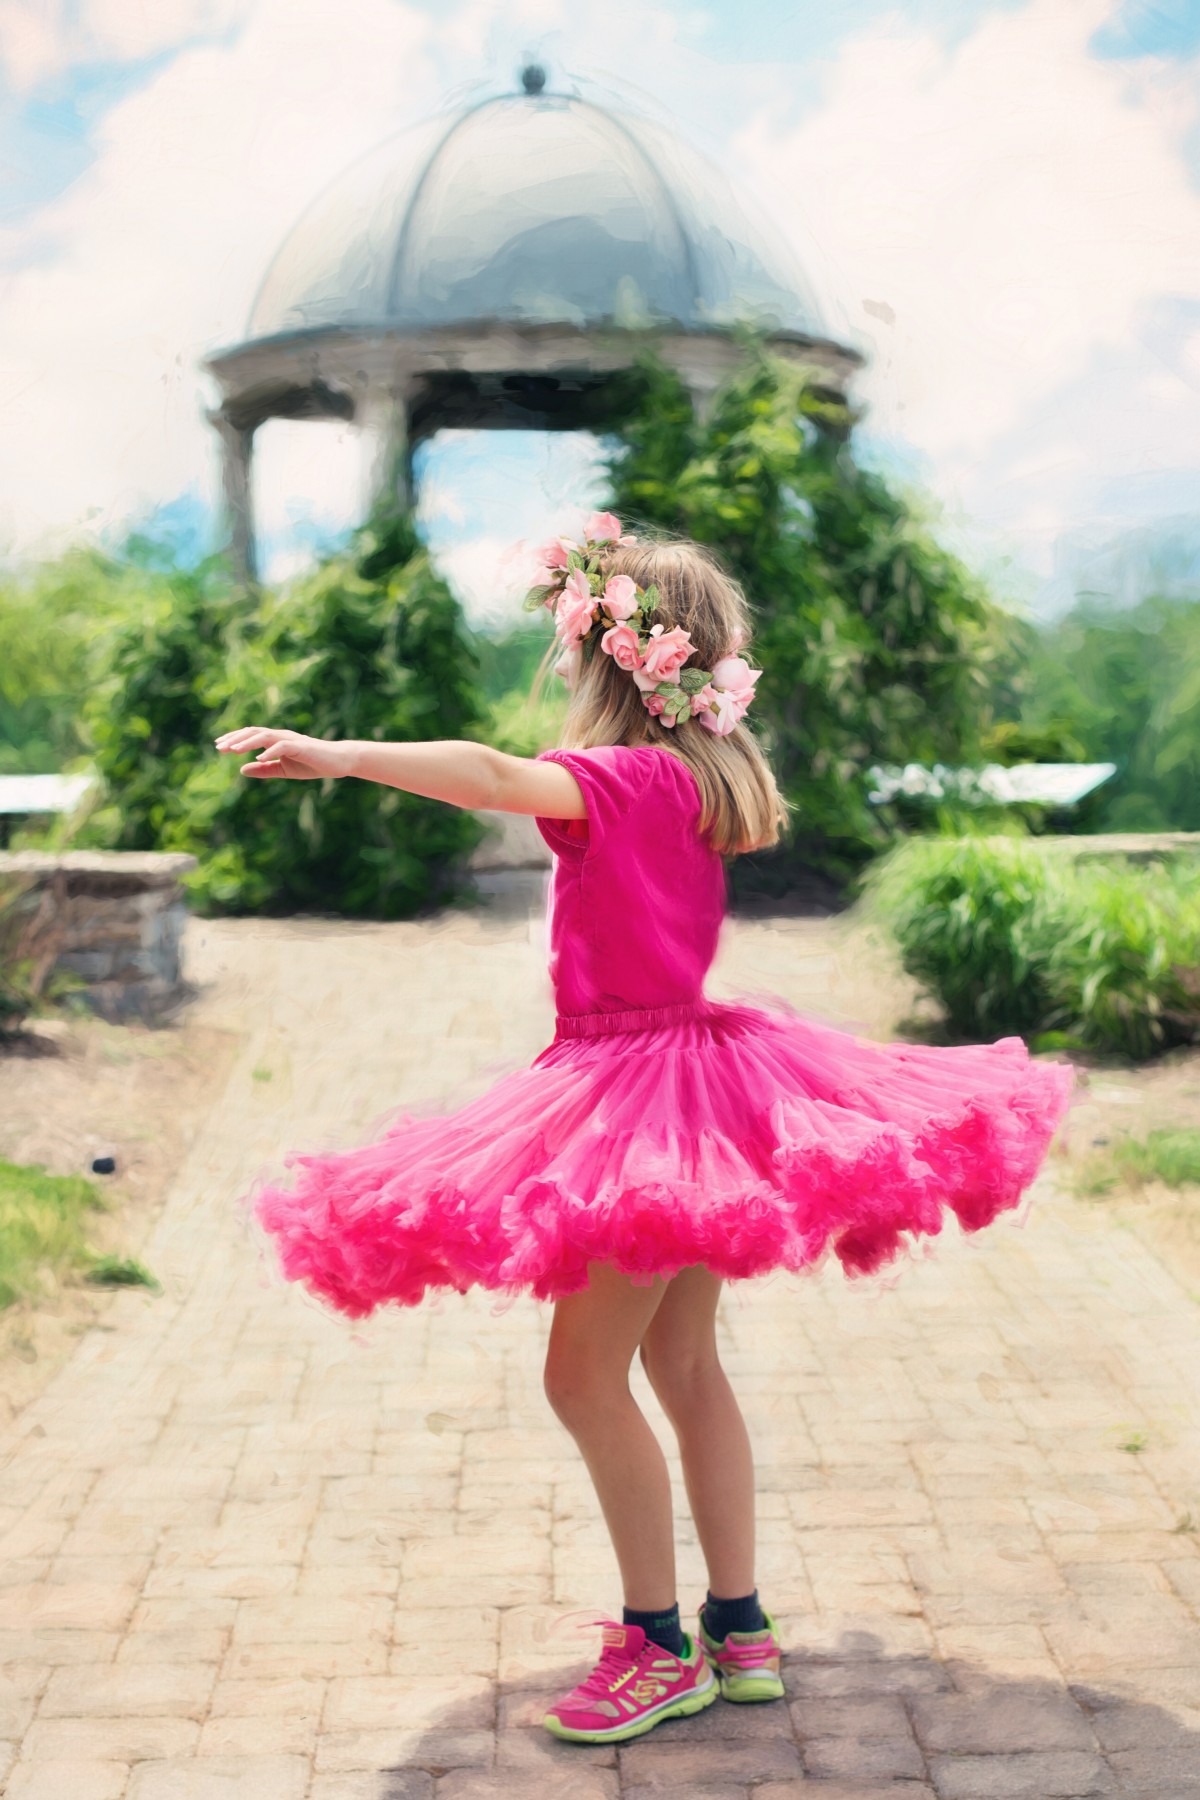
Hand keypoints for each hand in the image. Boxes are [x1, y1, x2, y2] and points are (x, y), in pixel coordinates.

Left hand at [213, 726, 353, 780]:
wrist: (337, 762)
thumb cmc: (311, 764)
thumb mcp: (283, 770)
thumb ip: (264, 769)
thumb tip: (241, 769)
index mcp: (275, 740)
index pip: (250, 735)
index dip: (234, 739)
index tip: (219, 746)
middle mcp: (280, 736)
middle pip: (253, 732)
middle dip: (235, 739)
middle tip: (219, 747)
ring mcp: (291, 739)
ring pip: (265, 735)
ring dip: (248, 742)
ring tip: (234, 750)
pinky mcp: (301, 746)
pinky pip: (282, 745)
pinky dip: (269, 751)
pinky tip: (258, 758)